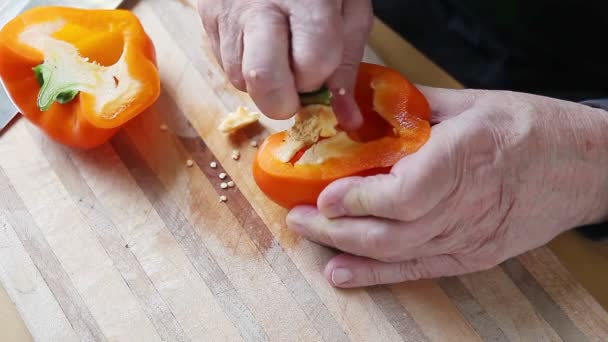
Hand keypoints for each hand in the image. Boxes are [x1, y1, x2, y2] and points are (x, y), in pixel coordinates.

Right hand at [197, 0, 372, 129]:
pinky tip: (260, 42)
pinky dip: (246, 66)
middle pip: (263, 80)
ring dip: (264, 82)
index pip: (311, 64)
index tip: (321, 65)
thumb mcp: (350, 8)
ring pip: (240, 80)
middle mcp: (260, 8)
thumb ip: (347, 64)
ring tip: (277, 51)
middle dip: (282, 101)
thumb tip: (346, 119)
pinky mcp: (207, 17)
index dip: (318, 76)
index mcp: (307, 0)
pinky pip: (225, 65)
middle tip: (294, 88)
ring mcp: (227, 13)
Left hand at [286, 87, 607, 286]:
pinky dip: (377, 275)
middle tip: (299, 218)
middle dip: (336, 229)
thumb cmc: (529, 128)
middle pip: (390, 232)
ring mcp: (471, 236)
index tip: (323, 195)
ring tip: (312, 239)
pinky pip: (418, 270)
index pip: (402, 194)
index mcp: (465, 156)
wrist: (584, 166)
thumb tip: (363, 105)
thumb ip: (412, 107)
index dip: (357, 200)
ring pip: (398, 255)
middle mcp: (467, 203)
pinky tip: (343, 273)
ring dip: (348, 250)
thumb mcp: (470, 103)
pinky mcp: (474, 255)